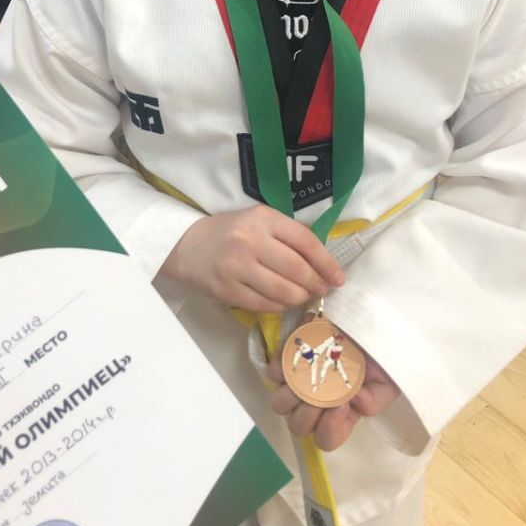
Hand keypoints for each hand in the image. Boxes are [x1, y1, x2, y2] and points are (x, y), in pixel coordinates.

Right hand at [161, 205, 344, 312]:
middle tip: (321, 289)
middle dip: (316, 284)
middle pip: (297, 269)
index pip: (305, 241)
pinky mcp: (227, 290)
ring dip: (299, 298)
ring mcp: (237, 267)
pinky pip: (265, 305)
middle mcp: (250, 241)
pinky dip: (279, 306)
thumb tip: (323, 261)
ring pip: (283, 291)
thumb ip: (287, 235)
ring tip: (302, 296)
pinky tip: (282, 301)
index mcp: (263, 218)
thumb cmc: (230, 231)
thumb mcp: (259, 220)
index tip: (339, 277)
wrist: (187, 244)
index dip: (327, 263)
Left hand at [267, 340, 399, 451]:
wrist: (365, 323)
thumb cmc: (376, 355)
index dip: (331, 428)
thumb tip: (354, 402)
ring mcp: (298, 385)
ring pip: (280, 404)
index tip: (342, 405)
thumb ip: (374, 401)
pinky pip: (273, 372)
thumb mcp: (386, 382)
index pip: (326, 440)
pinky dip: (284, 365)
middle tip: (322, 393)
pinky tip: (302, 354)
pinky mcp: (287, 361)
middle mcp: (315, 404)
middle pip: (298, 426)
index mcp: (339, 415)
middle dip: (308, 414)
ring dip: (292, 394)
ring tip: (308, 375)